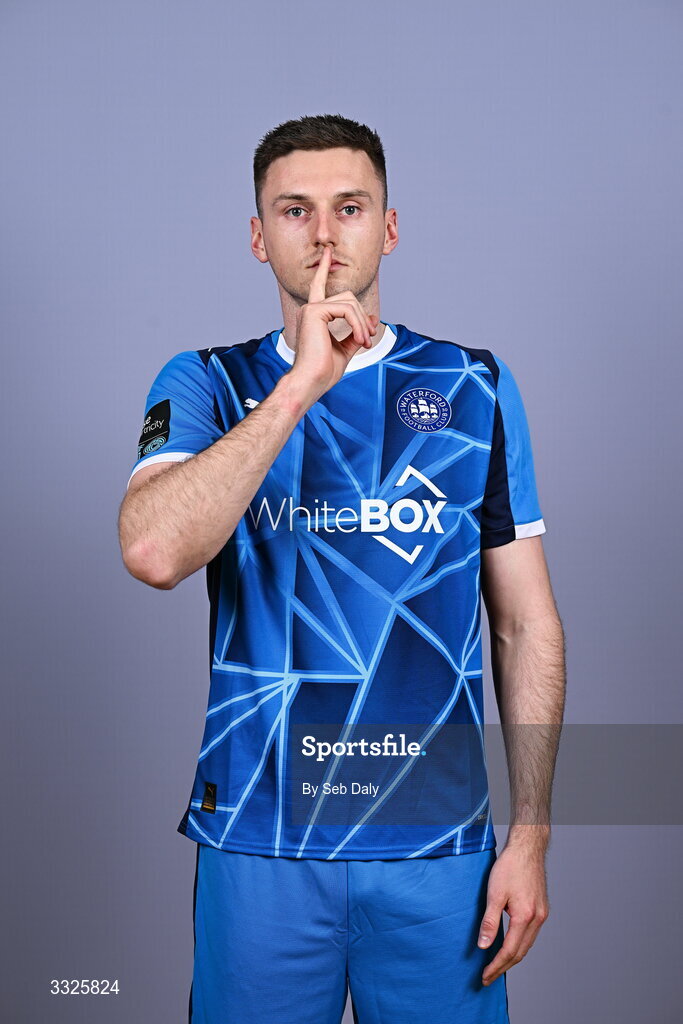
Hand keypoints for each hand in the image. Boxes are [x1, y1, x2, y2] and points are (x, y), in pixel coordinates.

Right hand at [288, 244, 378, 397]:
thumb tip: (372, 318)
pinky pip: (347, 310)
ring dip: (363, 324)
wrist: (311, 381)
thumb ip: (356, 332)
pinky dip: (358, 325)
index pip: (319, 286)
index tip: (327, 251)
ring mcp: (311, 308)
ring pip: (350, 302)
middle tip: (368, 339)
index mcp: (314, 316)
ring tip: (365, 343)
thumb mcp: (345, 349)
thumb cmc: (324, 371)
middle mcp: (310, 309)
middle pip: (347, 297)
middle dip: (363, 317)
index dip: (323, 268)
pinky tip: (360, 340)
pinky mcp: (314, 311)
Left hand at [477, 843, 549, 986]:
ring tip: (496, 966)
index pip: (509, 951)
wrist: (527, 848)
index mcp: (525, 917)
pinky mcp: (541, 909)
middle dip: (503, 967)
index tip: (484, 976)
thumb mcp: (494, 893)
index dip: (496, 966)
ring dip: (512, 958)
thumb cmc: (510, 866)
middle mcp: (537, 919)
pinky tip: (510, 946)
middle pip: (520, 953)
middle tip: (488, 977)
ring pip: (527, 945)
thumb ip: (489, 922)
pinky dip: (519, 945)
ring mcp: (542, 915)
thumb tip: (483, 946)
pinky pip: (530, 935)